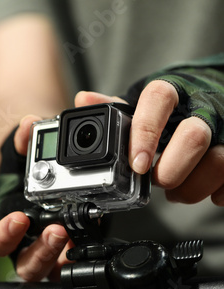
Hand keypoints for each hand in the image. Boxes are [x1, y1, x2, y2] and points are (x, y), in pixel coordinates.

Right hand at [0, 115, 72, 281]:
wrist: (46, 170)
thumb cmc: (27, 166)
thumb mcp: (22, 149)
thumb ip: (23, 137)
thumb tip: (29, 124)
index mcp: (6, 221)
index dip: (3, 235)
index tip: (18, 219)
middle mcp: (24, 241)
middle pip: (24, 264)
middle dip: (39, 251)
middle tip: (56, 231)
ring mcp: (47, 250)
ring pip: (49, 271)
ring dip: (59, 256)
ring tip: (72, 235)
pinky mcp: (70, 250)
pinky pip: (74, 264)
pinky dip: (82, 256)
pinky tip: (92, 238)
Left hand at [75, 86, 223, 205]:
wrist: (219, 91)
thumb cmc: (178, 105)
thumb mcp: (146, 103)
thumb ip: (117, 106)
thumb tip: (83, 100)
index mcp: (175, 90)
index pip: (159, 100)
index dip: (145, 133)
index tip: (136, 163)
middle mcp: (206, 105)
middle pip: (194, 137)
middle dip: (170, 170)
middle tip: (157, 180)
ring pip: (220, 162)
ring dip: (192, 188)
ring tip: (176, 192)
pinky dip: (218, 193)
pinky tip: (205, 190)